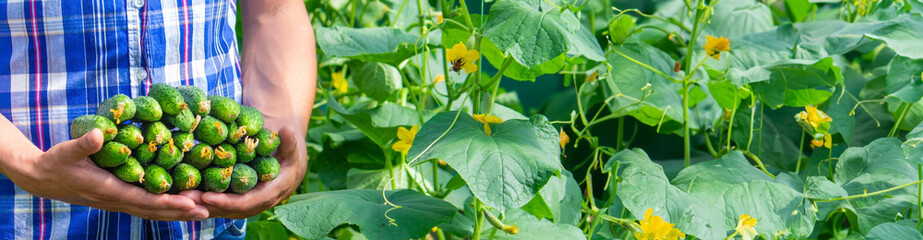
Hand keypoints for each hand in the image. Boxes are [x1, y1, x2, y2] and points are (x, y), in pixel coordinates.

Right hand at [6, 129, 208, 220]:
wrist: (44, 178)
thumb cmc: (57, 161)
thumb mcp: (68, 150)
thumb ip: (84, 144)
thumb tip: (98, 134)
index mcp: (109, 190)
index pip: (145, 199)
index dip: (168, 202)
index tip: (190, 202)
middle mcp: (117, 200)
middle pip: (155, 210)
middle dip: (182, 211)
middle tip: (209, 209)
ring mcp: (119, 202)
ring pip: (153, 211)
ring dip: (178, 212)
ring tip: (204, 211)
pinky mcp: (120, 199)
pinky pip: (148, 206)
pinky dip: (167, 207)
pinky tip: (183, 205)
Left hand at [186, 125, 306, 218]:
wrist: (286, 166)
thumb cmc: (287, 155)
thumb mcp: (290, 148)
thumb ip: (289, 142)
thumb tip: (287, 130)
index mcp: (269, 194)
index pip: (245, 203)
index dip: (226, 202)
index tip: (207, 196)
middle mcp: (254, 204)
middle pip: (226, 209)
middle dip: (204, 205)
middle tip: (182, 198)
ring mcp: (242, 204)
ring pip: (217, 209)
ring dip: (197, 204)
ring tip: (176, 196)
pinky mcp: (233, 200)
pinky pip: (215, 203)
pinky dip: (199, 199)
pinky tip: (181, 191)